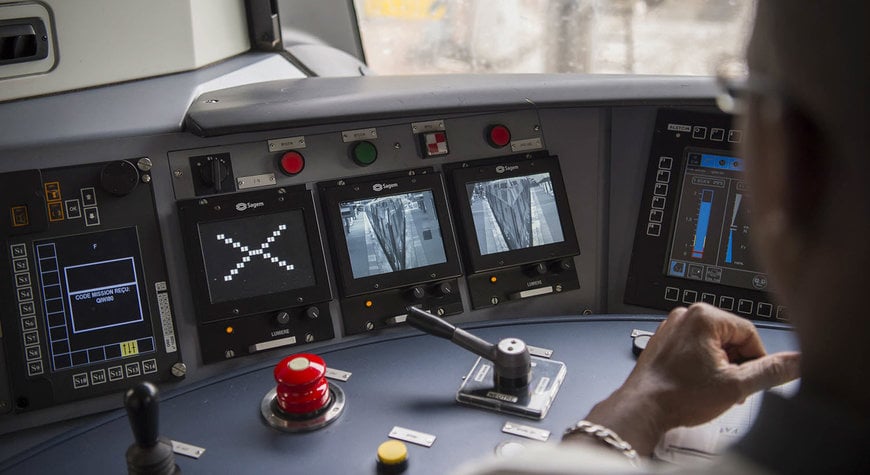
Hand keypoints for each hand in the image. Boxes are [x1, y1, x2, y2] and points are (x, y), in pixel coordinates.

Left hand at [569, 303, 800, 454]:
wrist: (643, 408)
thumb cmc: (677, 395)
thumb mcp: (736, 385)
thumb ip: (771, 371)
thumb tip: (796, 362)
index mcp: (704, 316)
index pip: (750, 333)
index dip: (755, 360)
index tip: (747, 379)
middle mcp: (686, 316)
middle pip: (732, 337)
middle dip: (736, 364)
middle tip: (728, 386)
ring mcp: (673, 327)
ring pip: (714, 344)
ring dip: (720, 366)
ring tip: (710, 387)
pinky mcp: (666, 340)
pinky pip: (696, 348)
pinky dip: (703, 365)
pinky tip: (697, 383)